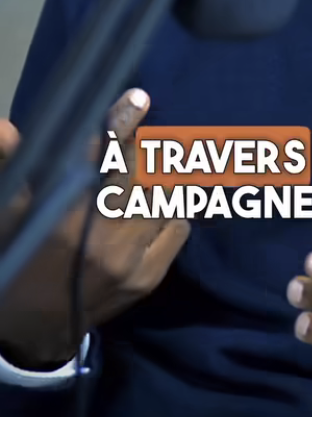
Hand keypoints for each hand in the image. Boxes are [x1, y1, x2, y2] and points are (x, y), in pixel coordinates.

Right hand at [0, 89, 189, 369]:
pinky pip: (178, 229)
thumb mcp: (4, 212)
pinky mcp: (148, 278)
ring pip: (162, 199)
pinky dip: (171, 212)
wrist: (32, 330)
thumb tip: (5, 127)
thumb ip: (10, 166)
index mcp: (62, 217)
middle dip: (141, 148)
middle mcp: (102, 237)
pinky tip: (156, 206)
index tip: (138, 99)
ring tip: (150, 169)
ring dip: (157, 179)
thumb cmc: (15, 258)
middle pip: (139, 173)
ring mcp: (130, 260)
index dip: (121, 124)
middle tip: (141, 135)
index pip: (100, 157)